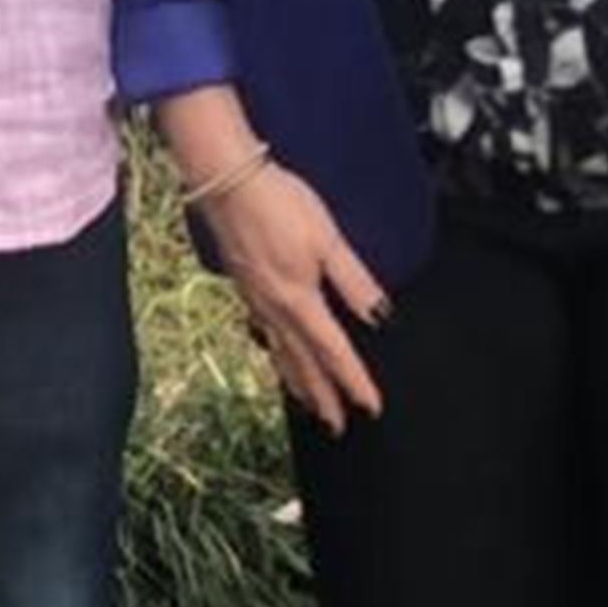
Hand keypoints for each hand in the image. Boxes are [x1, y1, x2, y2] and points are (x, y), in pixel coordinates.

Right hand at [195, 161, 387, 433]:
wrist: (226, 181)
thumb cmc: (280, 204)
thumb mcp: (328, 239)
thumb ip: (354, 281)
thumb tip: (381, 318)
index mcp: (300, 299)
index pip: (334, 351)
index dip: (354, 382)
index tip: (371, 407)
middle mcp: (275, 307)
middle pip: (303, 362)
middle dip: (322, 396)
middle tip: (337, 426)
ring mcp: (255, 298)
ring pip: (280, 352)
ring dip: (297, 381)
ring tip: (309, 404)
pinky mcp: (245, 285)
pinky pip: (264, 334)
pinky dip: (277, 355)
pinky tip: (277, 353)